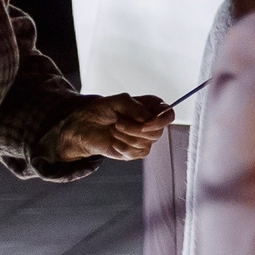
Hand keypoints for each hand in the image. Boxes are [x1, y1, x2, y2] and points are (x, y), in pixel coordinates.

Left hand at [53, 94, 173, 161]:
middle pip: (157, 132)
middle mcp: (152, 124)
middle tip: (117, 123)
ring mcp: (145, 139)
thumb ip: (135, 107)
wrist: (86, 125)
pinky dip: (122, 146)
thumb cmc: (103, 109)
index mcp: (152, 108)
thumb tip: (147, 119)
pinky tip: (113, 140)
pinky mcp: (136, 151)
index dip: (160, 121)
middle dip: (135, 130)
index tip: (145, 124)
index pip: (168, 115)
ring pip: (146, 144)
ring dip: (125, 137)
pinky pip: (136, 153)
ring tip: (113, 129)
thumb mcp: (118, 101)